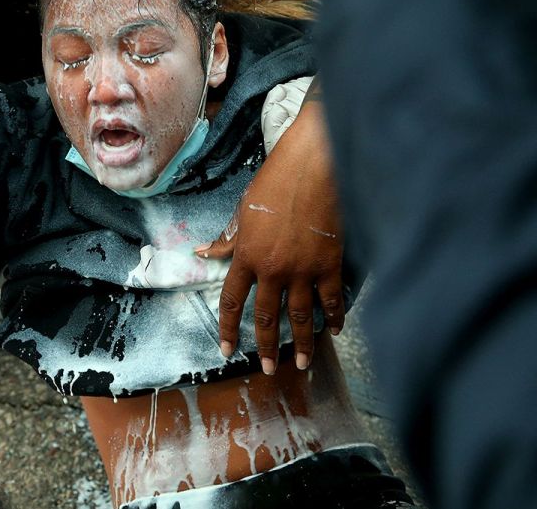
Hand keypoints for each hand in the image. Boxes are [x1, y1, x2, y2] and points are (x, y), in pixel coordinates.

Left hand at [197, 99, 342, 373]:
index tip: (226, 349)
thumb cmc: (274, 183)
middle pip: (266, 316)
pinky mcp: (329, 263)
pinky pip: (330, 298)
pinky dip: (333, 316)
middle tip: (268, 369)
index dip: (228, 328)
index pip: (232, 300)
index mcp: (246, 255)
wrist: (312, 167)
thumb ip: (226, 239)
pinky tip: (334, 330)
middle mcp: (272, 268)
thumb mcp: (243, 211)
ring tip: (302, 364)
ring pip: (300, 316)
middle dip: (265, 345)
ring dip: (301, 342)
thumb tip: (202, 252)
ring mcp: (302, 269)